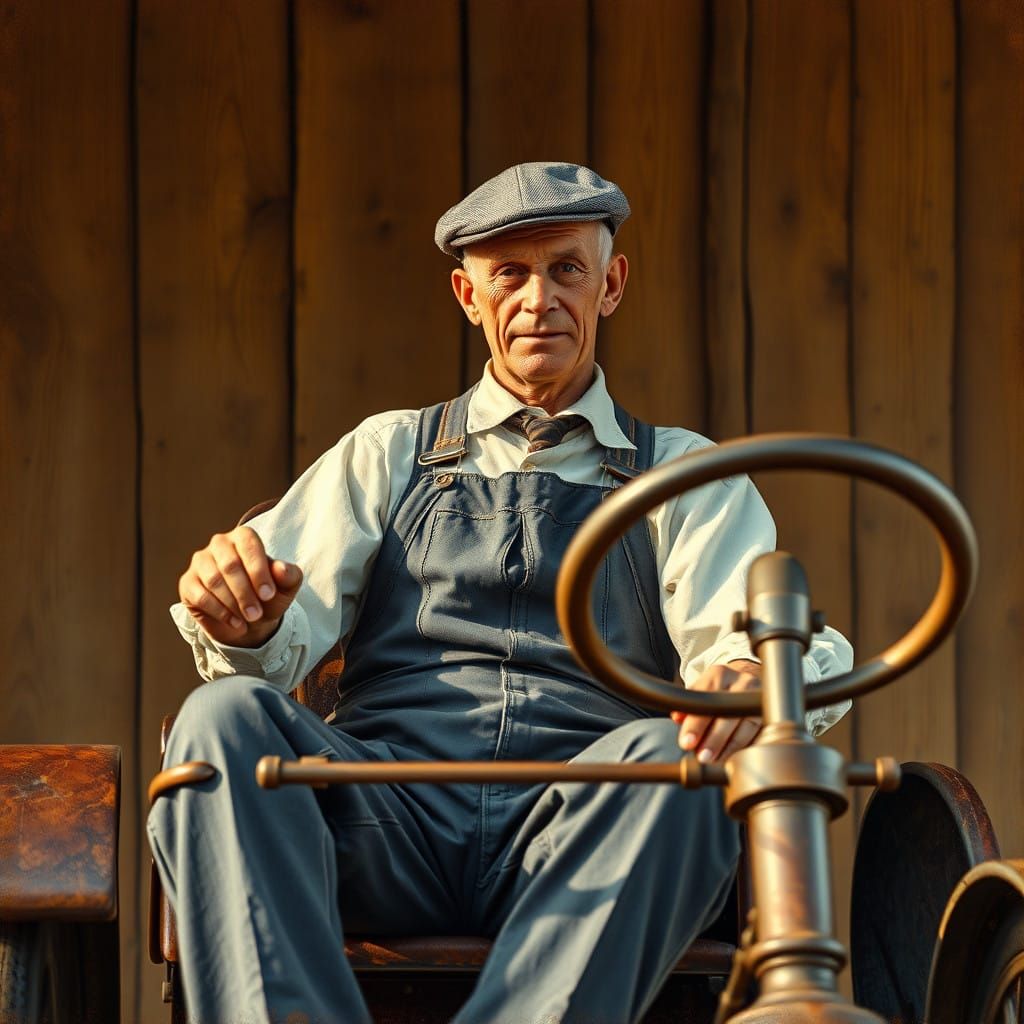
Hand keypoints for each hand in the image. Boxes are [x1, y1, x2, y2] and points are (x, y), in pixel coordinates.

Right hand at [178, 526, 302, 647]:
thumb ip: (289, 575)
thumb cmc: (267, 596)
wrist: (249, 619)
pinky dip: (220, 612)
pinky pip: (201, 596)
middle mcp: (219, 543)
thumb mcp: (286, 588)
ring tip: (249, 619)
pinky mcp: (188, 582)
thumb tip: (281, 568)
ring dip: (233, 604)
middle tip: (256, 614)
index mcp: (244, 536)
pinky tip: (235, 622)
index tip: (268, 595)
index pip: (249, 545)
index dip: (259, 571)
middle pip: (230, 565)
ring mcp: (200, 562)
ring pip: (214, 580)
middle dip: (245, 593)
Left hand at [671, 660, 761, 763]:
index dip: (695, 724)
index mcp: (719, 675)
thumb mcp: (701, 690)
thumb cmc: (717, 690)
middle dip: (714, 739)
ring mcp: (759, 698)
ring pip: (746, 726)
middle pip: (728, 714)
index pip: (705, 700)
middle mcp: (742, 683)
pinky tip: (735, 759)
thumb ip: (688, 704)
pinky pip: (760, 733)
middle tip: (702, 757)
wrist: (745, 681)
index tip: (686, 743)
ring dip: (730, 748)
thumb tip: (677, 718)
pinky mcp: (770, 713)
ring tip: (716, 761)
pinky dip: (746, 748)